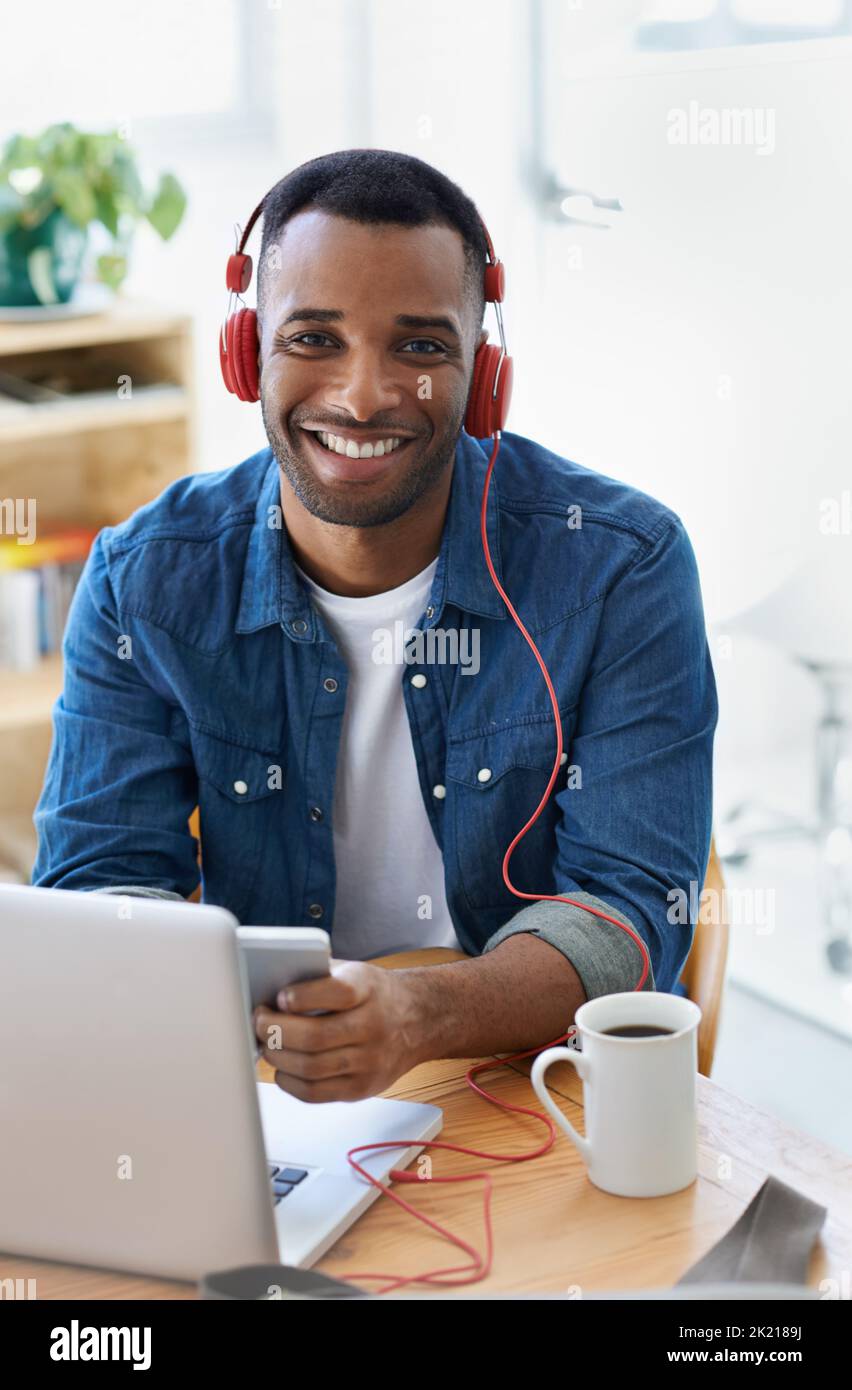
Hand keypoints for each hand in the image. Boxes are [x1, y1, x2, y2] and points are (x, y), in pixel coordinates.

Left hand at [253, 958, 427, 1101]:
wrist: (417, 1020)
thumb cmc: (373, 994)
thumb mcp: (352, 972)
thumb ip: (317, 977)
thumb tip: (268, 985)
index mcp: (368, 989)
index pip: (336, 993)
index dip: (302, 997)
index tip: (280, 997)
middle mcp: (373, 1025)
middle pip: (315, 1037)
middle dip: (275, 1030)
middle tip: (259, 1022)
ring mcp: (370, 1060)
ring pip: (311, 1067)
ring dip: (277, 1057)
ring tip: (265, 1044)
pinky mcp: (362, 1087)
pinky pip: (315, 1093)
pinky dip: (289, 1081)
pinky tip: (283, 1067)